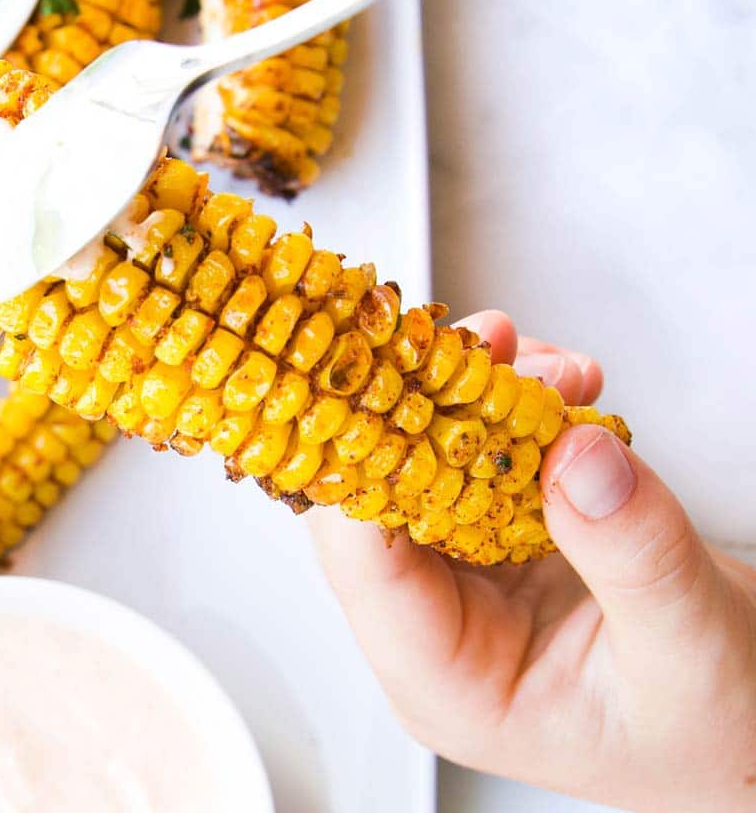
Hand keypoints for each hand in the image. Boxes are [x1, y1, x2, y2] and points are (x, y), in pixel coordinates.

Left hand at [313, 310, 755, 811]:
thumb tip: (572, 451)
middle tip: (501, 351)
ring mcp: (457, 571)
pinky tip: (563, 386)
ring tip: (555, 371)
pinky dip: (514, 404)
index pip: (362, 558)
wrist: (750, 713)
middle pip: (379, 487)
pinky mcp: (492, 530)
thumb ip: (634, 555)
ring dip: (477, 393)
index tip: (421, 381)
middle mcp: (430, 620)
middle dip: (434, 405)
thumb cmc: (715, 727)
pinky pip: (476, 448)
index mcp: (442, 678)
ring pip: (421, 453)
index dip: (375, 460)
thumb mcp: (689, 647)